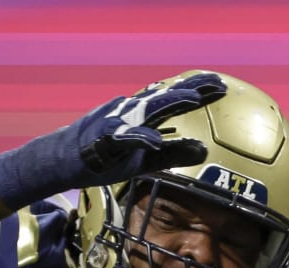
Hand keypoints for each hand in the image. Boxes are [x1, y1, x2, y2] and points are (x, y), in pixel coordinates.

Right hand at [0, 71, 227, 208]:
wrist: (65, 162)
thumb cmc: (106, 159)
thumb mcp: (146, 161)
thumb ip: (174, 154)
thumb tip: (204, 150)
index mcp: (142, 116)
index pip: (173, 100)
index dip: (197, 91)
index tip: (222, 86)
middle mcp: (131, 113)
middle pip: (166, 98)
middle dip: (191, 90)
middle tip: (218, 85)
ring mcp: (116, 123)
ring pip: (147, 110)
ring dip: (170, 103)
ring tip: (193, 100)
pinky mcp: (103, 140)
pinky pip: (124, 138)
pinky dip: (140, 138)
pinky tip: (156, 141)